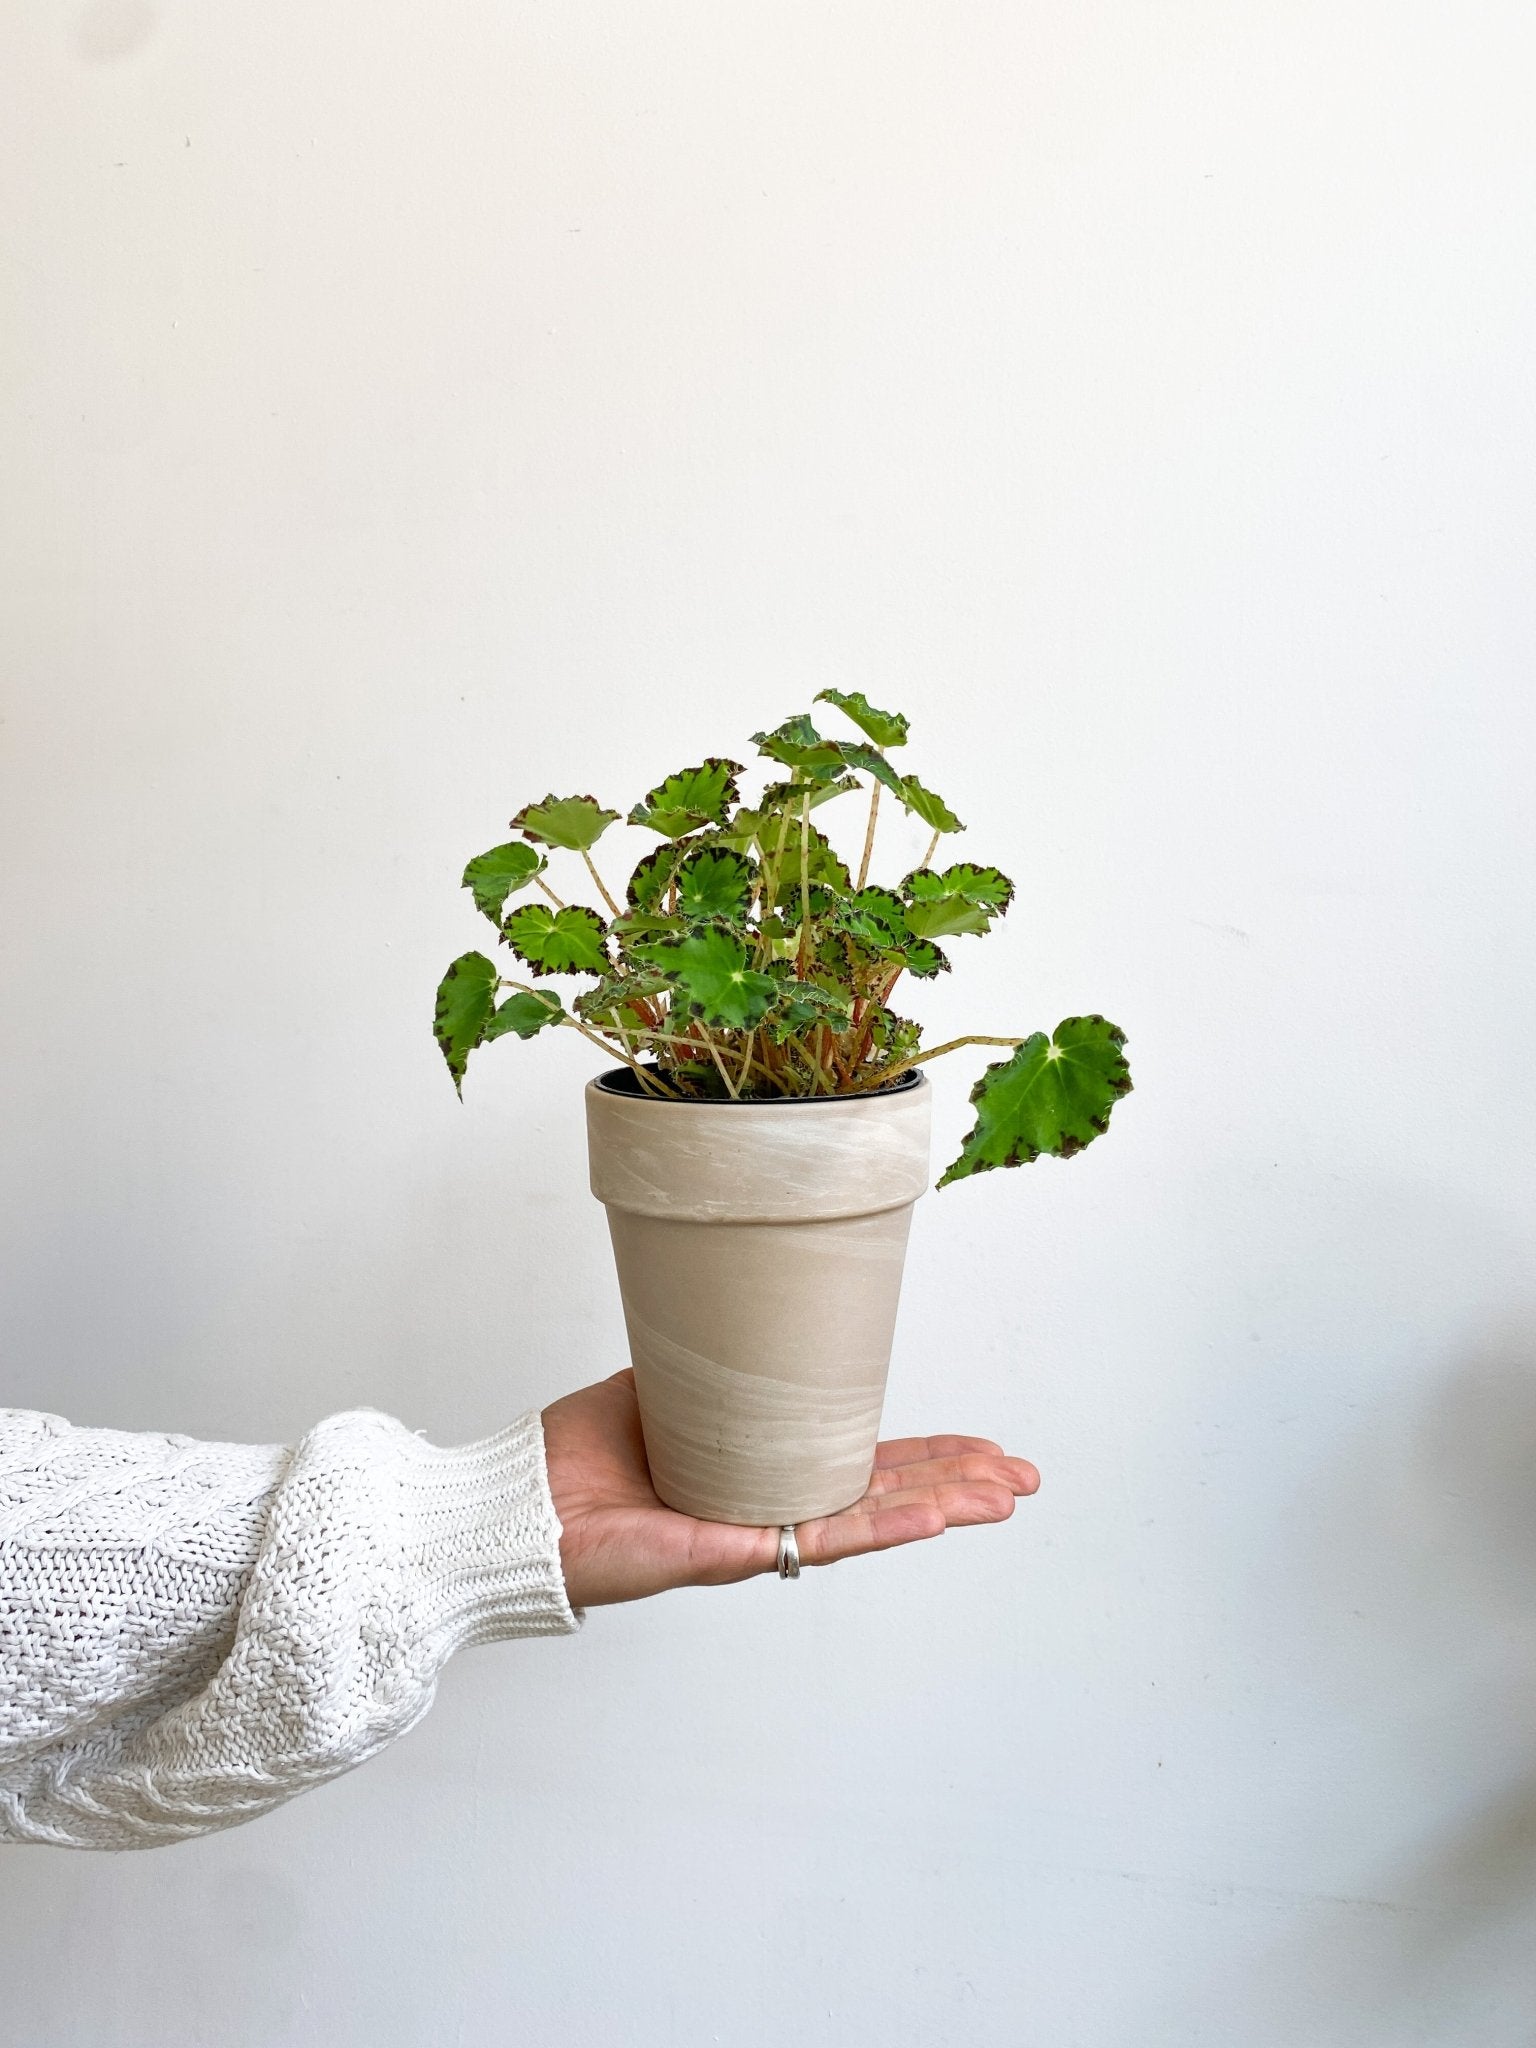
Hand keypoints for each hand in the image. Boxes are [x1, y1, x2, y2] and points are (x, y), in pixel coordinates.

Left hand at [540, 1368, 1039, 1607]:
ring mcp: (751, 1537)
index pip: (863, 1466)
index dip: (926, 1459)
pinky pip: (808, 1537)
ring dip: (937, 1507)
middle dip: (959, 1488)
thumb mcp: (670, 1388)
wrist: (520, 1502)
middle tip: (1025, 1481)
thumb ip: (721, 1367)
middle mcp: (766, 1511)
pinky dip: (874, 1528)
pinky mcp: (722, 1552)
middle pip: (883, 1499)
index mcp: (761, 1474)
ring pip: (863, 1522)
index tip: (986, 1450)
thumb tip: (759, 1309)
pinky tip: (924, 1519)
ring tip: (998, 1498)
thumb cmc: (581, 1454)